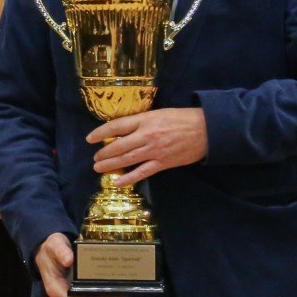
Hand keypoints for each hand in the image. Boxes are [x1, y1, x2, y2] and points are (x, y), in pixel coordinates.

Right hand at [35, 232, 125, 296]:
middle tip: (120, 293)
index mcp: (54, 288)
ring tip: (122, 291)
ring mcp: (69, 295)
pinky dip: (102, 295)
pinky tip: (115, 289)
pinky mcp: (76, 292)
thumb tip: (69, 260)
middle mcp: (62, 296)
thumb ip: (60, 251)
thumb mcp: (54, 245)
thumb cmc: (50, 248)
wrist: (47, 249)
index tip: (105, 295)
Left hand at [87, 108, 207, 186]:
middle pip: (119, 146)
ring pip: (127, 159)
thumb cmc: (182, 118)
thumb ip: (141, 121)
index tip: (89, 138)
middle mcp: (147, 135)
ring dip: (110, 165)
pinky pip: (142, 172)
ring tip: (98, 168)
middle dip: (103, 153)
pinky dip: (129, 178)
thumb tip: (122, 129)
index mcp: (145, 120)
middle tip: (95, 158)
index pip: (116, 126)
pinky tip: (118, 182)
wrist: (207, 130)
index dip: (100, 133)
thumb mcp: (158, 113)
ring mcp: (155, 151)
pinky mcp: (163, 163)